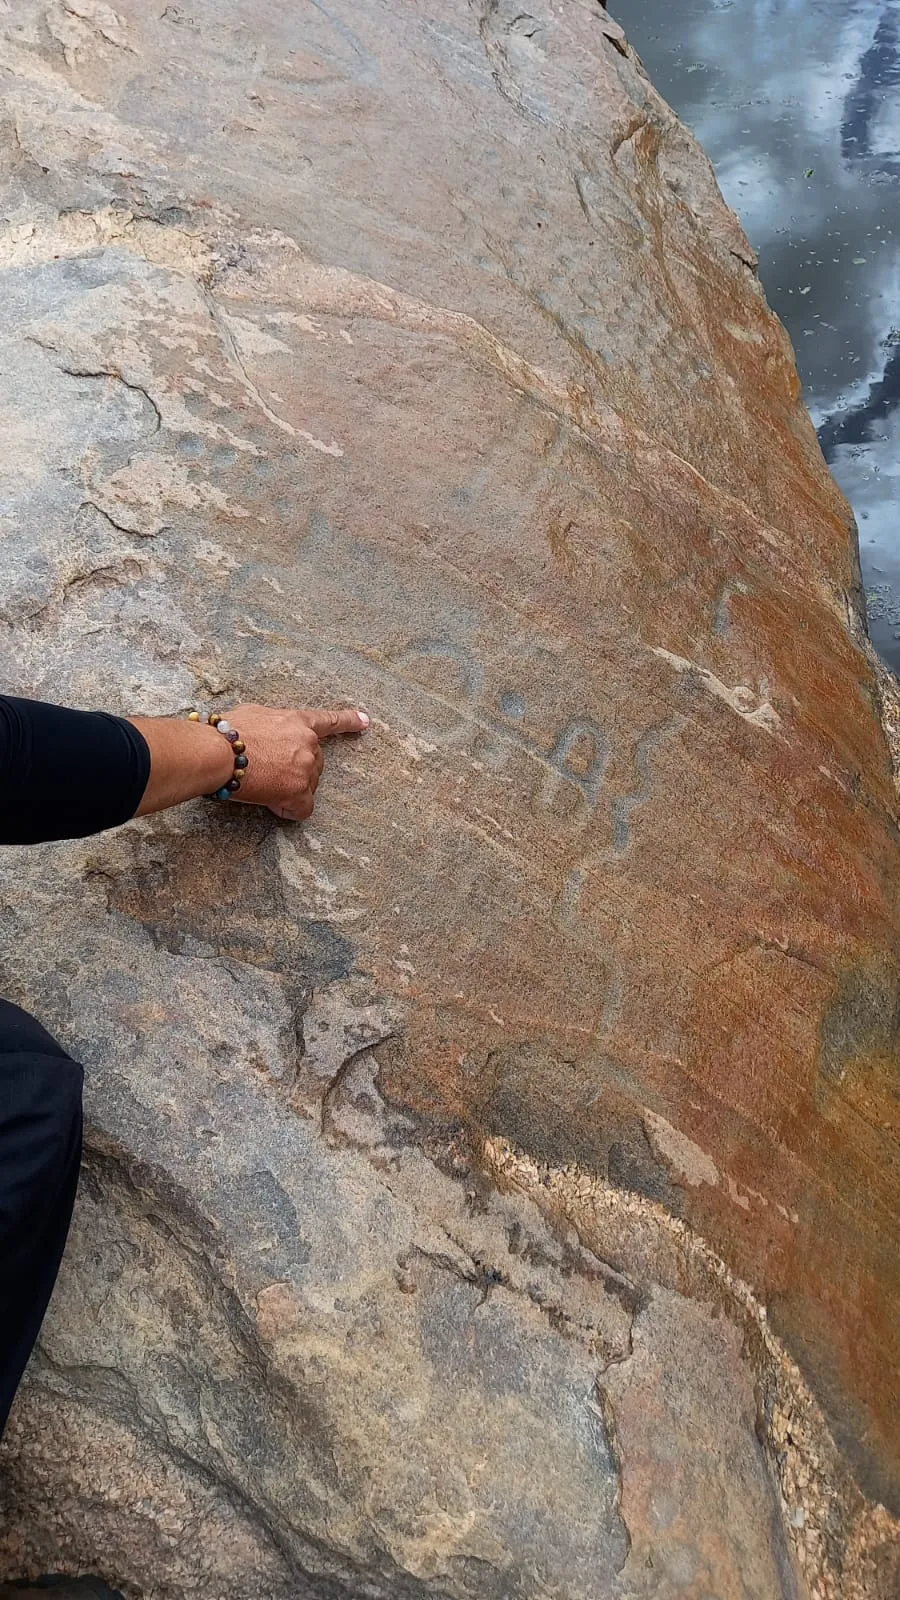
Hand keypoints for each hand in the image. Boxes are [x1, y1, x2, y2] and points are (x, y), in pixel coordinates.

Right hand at [229, 703, 368, 820]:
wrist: (220, 752)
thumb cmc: (226, 733)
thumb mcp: (253, 715)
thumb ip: (272, 725)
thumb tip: (268, 734)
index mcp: (297, 721)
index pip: (328, 720)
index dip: (348, 721)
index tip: (365, 722)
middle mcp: (308, 742)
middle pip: (314, 763)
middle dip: (296, 771)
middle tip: (267, 772)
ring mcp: (306, 767)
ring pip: (307, 787)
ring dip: (288, 789)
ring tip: (260, 783)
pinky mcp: (299, 790)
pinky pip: (302, 809)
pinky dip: (288, 810)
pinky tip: (271, 804)